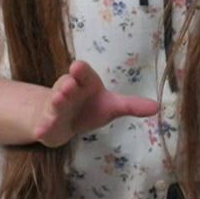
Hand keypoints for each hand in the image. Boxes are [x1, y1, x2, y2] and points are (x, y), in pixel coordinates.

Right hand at [29, 59, 160, 146]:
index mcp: (85, 83)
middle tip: (69, 85)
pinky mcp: (47, 123)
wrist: (64, 121)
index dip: (81, 71)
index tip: (78, 67)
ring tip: (58, 100)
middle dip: (67, 84)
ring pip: (54, 102)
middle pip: (66, 85)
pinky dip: (42, 127)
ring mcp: (55, 107)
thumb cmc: (90, 107)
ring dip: (56, 101)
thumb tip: (159, 106)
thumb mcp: (112, 106)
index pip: (83, 74)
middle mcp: (68, 91)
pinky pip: (44, 124)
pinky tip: (40, 131)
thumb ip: (132, 106)